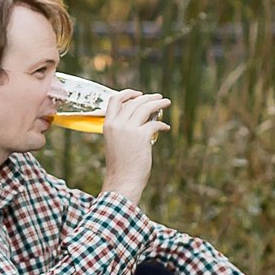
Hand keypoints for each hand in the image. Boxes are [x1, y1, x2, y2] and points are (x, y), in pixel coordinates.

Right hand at [97, 88, 170, 206]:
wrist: (122, 181)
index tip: (139, 94)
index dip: (128, 93)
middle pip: (134, 102)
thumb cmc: (121, 165)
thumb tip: (144, 116)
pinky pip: (155, 123)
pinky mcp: (141, 137)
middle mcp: (117, 124)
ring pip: (145, 108)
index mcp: (108, 124)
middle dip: (149, 97)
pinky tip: (166, 128)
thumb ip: (124, 129)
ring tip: (167, 103)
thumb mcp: (116, 142)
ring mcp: (129, 130)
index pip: (115, 99)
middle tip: (159, 97)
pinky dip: (162, 124)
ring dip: (158, 103)